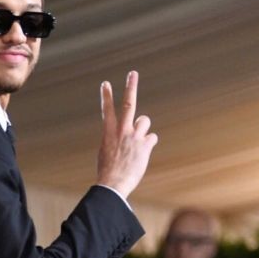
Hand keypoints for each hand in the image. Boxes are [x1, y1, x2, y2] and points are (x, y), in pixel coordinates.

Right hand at [96, 71, 157, 198]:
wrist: (113, 184)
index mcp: (108, 132)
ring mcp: (134, 136)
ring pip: (144, 121)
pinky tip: (142, 154)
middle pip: (128, 104)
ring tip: (137, 142)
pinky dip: (148, 144)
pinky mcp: (145, 145)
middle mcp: (121, 131)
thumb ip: (117, 139)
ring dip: (143, 129)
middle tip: (133, 73)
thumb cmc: (108, 171)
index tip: (106, 83)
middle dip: (130, 87)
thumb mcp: (106, 151)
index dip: (106, 96)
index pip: (107, 110)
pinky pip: (152, 137)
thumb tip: (131, 134)